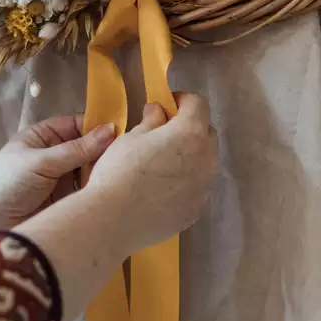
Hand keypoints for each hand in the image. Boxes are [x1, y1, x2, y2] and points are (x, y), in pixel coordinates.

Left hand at [0, 116, 115, 231]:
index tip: (121, 133)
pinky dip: (96, 191)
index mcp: (43, 136)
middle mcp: (54, 154)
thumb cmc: (6, 184)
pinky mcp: (64, 202)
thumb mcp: (42, 162)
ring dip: (101, 172)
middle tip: (128, 158)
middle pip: (86, 148)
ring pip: (88, 170)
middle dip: (103, 152)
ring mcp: (60, 179)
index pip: (76, 125)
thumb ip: (77, 149)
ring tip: (124, 175)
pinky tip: (114, 193)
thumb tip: (111, 130)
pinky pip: (85, 191)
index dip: (96, 127)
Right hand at [86, 93, 217, 253]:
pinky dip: (188, 180)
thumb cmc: (120, 170)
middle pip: (206, 132)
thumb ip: (151, 120)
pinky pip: (198, 186)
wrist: (113, 220)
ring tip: (164, 162)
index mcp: (191, 133)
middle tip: (164, 133)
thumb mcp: (131, 137)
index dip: (181, 99)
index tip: (165, 105)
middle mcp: (207, 158)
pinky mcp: (197, 210)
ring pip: (206, 161)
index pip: (198, 104)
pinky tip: (164, 188)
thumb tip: (159, 110)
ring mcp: (205, 187)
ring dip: (192, 154)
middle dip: (190, 127)